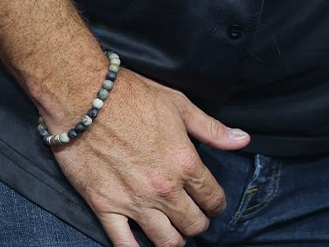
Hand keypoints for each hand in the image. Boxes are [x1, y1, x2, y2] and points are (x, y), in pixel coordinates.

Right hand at [50, 67, 249, 246]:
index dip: (217, 203)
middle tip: (196, 219)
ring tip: (176, 236)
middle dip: (199, 224)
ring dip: (176, 241)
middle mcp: (163, 189)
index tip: (215, 204)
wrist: (85, 99)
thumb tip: (242, 140)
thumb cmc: (134, 97)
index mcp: (185, 162)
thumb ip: (212, 129)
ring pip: (165, 242)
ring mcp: (134, 202)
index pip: (212, 197)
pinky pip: (125, 246)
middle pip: (192, 224)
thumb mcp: (180, 105)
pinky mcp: (106, 208)